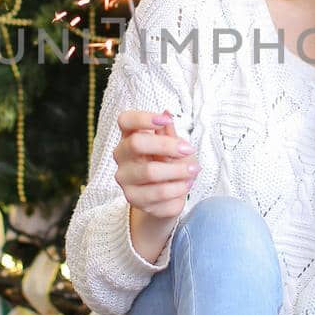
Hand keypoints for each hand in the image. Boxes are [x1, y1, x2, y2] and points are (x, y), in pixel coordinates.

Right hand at [114, 110, 198, 259]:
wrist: (166, 197)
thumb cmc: (167, 163)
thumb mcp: (172, 145)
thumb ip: (168, 132)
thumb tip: (167, 113)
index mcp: (128, 137)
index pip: (125, 120)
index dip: (143, 118)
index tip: (166, 121)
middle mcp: (121, 158)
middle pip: (137, 143)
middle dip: (167, 145)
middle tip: (189, 149)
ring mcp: (125, 180)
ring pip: (150, 172)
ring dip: (178, 171)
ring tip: (193, 171)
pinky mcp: (134, 201)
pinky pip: (160, 195)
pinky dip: (178, 190)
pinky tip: (184, 186)